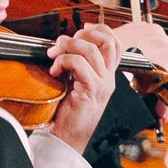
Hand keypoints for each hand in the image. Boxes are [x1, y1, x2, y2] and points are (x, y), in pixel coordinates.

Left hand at [44, 24, 123, 155]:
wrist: (67, 137)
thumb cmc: (68, 111)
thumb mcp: (74, 81)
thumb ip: (74, 63)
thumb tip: (63, 42)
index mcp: (106, 74)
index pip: (114, 43)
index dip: (100, 30)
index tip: (81, 30)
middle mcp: (108, 77)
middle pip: (107, 41)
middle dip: (81, 35)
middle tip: (61, 44)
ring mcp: (102, 84)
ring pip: (90, 50)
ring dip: (67, 48)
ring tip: (54, 57)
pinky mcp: (91, 91)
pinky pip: (79, 64)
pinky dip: (63, 62)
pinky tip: (55, 72)